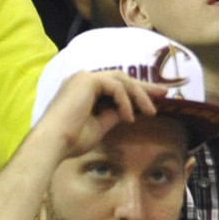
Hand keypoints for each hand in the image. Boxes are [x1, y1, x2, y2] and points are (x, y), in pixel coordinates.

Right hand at [35, 70, 162, 159]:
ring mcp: (83, 78)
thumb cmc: (72, 139)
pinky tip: (128, 117)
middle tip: (164, 93)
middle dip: (144, 87)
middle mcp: (82, 80)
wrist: (54, 142)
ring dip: (138, 95)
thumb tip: (128, 110)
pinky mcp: (86, 80)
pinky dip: (125, 101)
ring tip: (150, 112)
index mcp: (82, 90)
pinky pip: (115, 86)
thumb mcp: (99, 126)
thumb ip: (112, 114)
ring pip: (121, 80)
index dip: (136, 91)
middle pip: (121, 78)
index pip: (114, 85)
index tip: (155, 99)